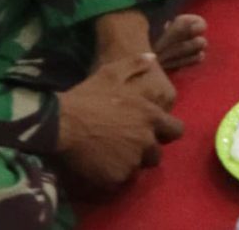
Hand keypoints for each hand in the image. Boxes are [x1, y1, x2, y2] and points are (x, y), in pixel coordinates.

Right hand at [56, 55, 183, 191]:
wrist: (62, 122)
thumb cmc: (88, 96)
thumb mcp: (112, 73)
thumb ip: (135, 65)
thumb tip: (152, 58)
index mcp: (150, 116)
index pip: (176, 131)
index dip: (167, 132)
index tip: (155, 132)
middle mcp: (146, 140)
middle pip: (157, 155)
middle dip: (146, 151)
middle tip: (128, 145)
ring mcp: (131, 161)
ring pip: (138, 169)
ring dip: (130, 164)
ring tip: (112, 155)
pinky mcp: (115, 177)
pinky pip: (119, 180)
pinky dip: (112, 175)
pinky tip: (100, 164)